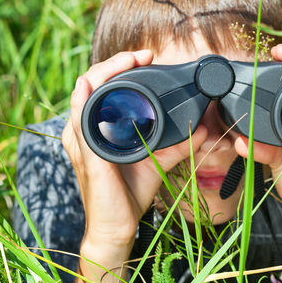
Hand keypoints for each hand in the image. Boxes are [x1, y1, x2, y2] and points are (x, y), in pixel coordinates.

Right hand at [62, 50, 207, 250]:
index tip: (146, 57)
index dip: (120, 67)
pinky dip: (83, 100)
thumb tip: (202, 127)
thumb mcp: (157, 160)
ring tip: (127, 61)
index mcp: (97, 128)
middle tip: (142, 55)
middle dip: (115, 63)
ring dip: (103, 73)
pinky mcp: (85, 155)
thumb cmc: (129, 195)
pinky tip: (89, 86)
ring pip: (84, 95)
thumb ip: (178, 144)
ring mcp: (81, 141)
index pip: (103, 87)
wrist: (117, 227)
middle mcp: (84, 131)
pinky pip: (79, 122)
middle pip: (91, 83)